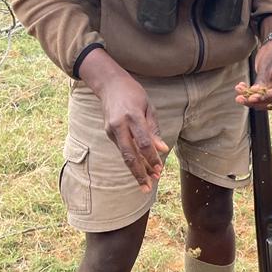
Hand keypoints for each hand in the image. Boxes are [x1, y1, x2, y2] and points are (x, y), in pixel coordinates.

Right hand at [78, 49, 167, 190]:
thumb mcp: (148, 107)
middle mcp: (120, 125)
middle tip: (148, 187)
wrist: (110, 84)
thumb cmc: (134, 94)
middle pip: (129, 155)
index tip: (160, 169)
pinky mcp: (108, 132)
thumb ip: (154, 129)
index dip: (152, 158)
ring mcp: (111, 130)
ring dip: (135, 170)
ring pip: (124, 155)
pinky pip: (122, 149)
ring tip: (146, 182)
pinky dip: (131, 160)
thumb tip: (162, 149)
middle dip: (139, 173)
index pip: (144, 143)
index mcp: (133, 117)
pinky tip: (140, 168)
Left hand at [235, 41, 271, 110]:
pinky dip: (253, 98)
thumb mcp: (265, 64)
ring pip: (268, 104)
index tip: (251, 98)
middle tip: (239, 98)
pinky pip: (265, 100)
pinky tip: (242, 91)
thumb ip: (261, 80)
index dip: (265, 97)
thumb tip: (254, 95)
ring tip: (238, 95)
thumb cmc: (271, 54)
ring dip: (252, 102)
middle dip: (255, 102)